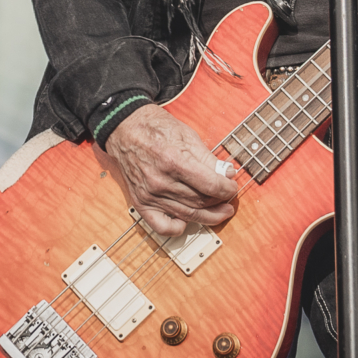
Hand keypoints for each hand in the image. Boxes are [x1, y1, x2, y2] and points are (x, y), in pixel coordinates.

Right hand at [103, 102, 239, 234]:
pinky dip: (177, 228)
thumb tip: (227, 174)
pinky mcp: (141, 203)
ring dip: (208, 216)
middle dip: (220, 201)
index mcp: (174, 161)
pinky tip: (188, 221)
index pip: (210, 185)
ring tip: (220, 211)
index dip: (227, 189)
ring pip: (187, 215)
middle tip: (229, 197)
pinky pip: (161, 226)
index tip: (232, 186)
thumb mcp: (187, 135)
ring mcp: (149, 195)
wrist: (125, 129)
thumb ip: (208, 158)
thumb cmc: (155, 128)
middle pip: (201, 202)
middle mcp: (161, 182)